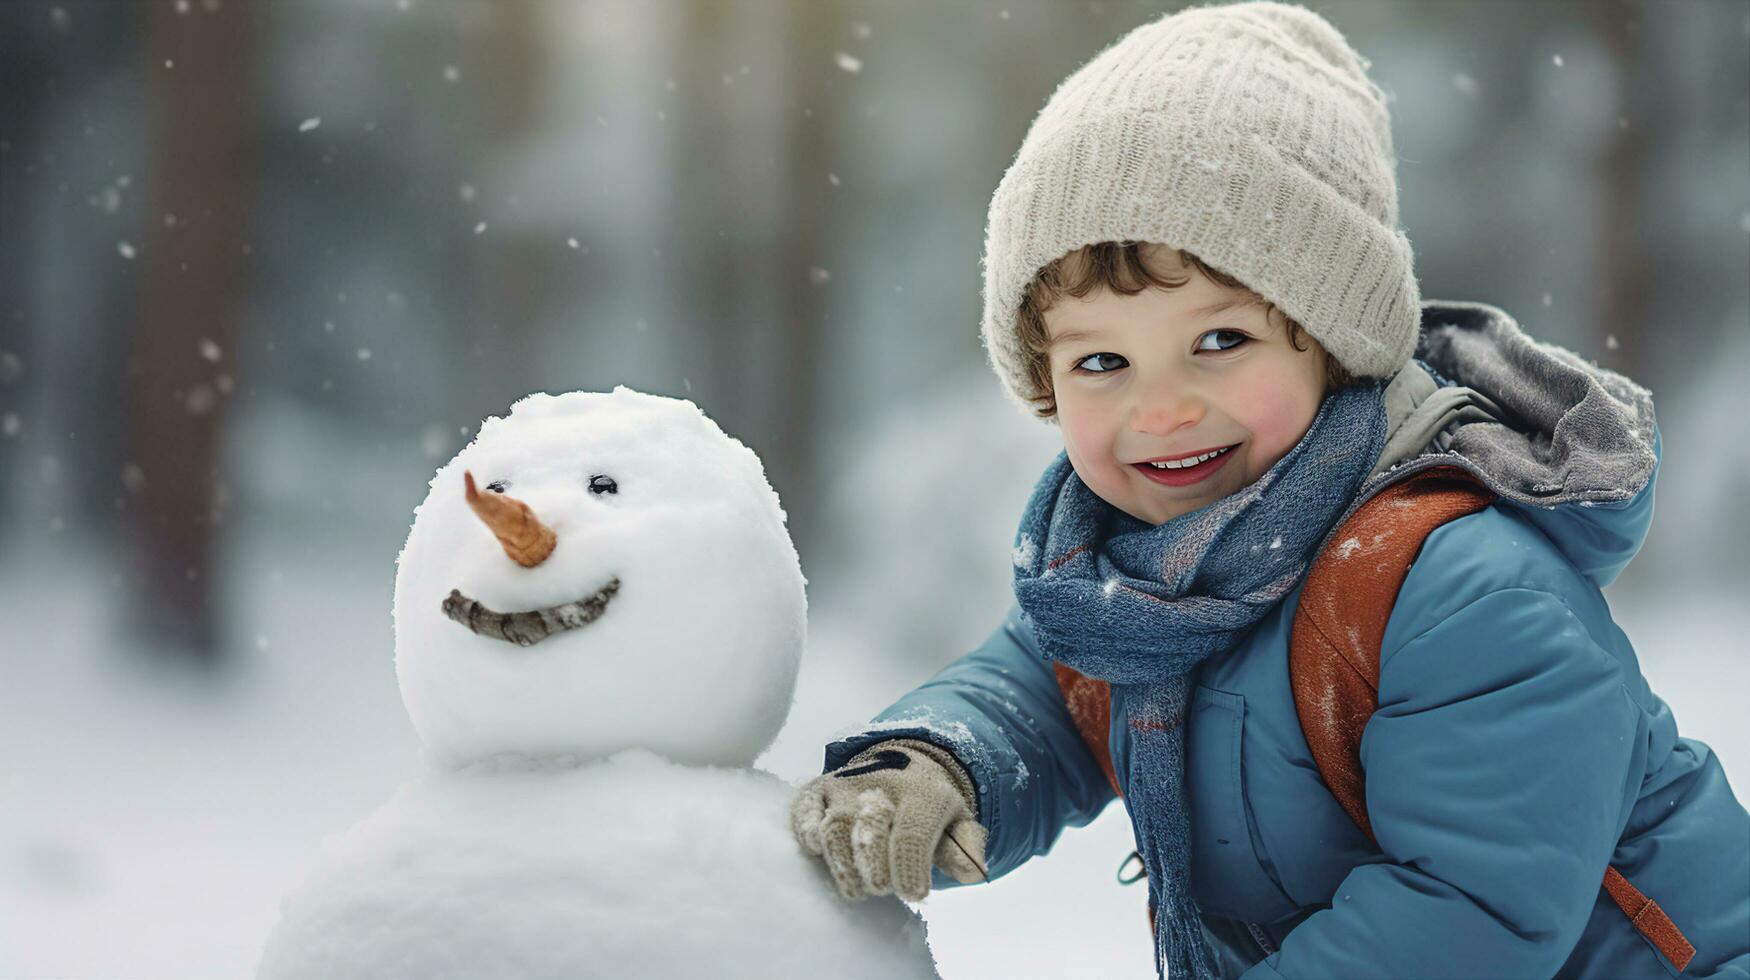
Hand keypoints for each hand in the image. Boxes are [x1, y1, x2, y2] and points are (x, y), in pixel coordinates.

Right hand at [789, 738, 987, 901]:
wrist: (901, 763)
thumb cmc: (929, 806)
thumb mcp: (956, 821)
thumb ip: (965, 847)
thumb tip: (975, 872)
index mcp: (922, 791)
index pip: (913, 833)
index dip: (911, 868)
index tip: (915, 894)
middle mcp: (880, 783)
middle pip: (869, 826)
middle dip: (874, 865)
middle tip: (882, 888)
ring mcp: (844, 784)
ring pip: (834, 824)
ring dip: (842, 862)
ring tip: (857, 888)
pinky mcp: (817, 789)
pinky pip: (803, 809)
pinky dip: (806, 832)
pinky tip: (819, 853)